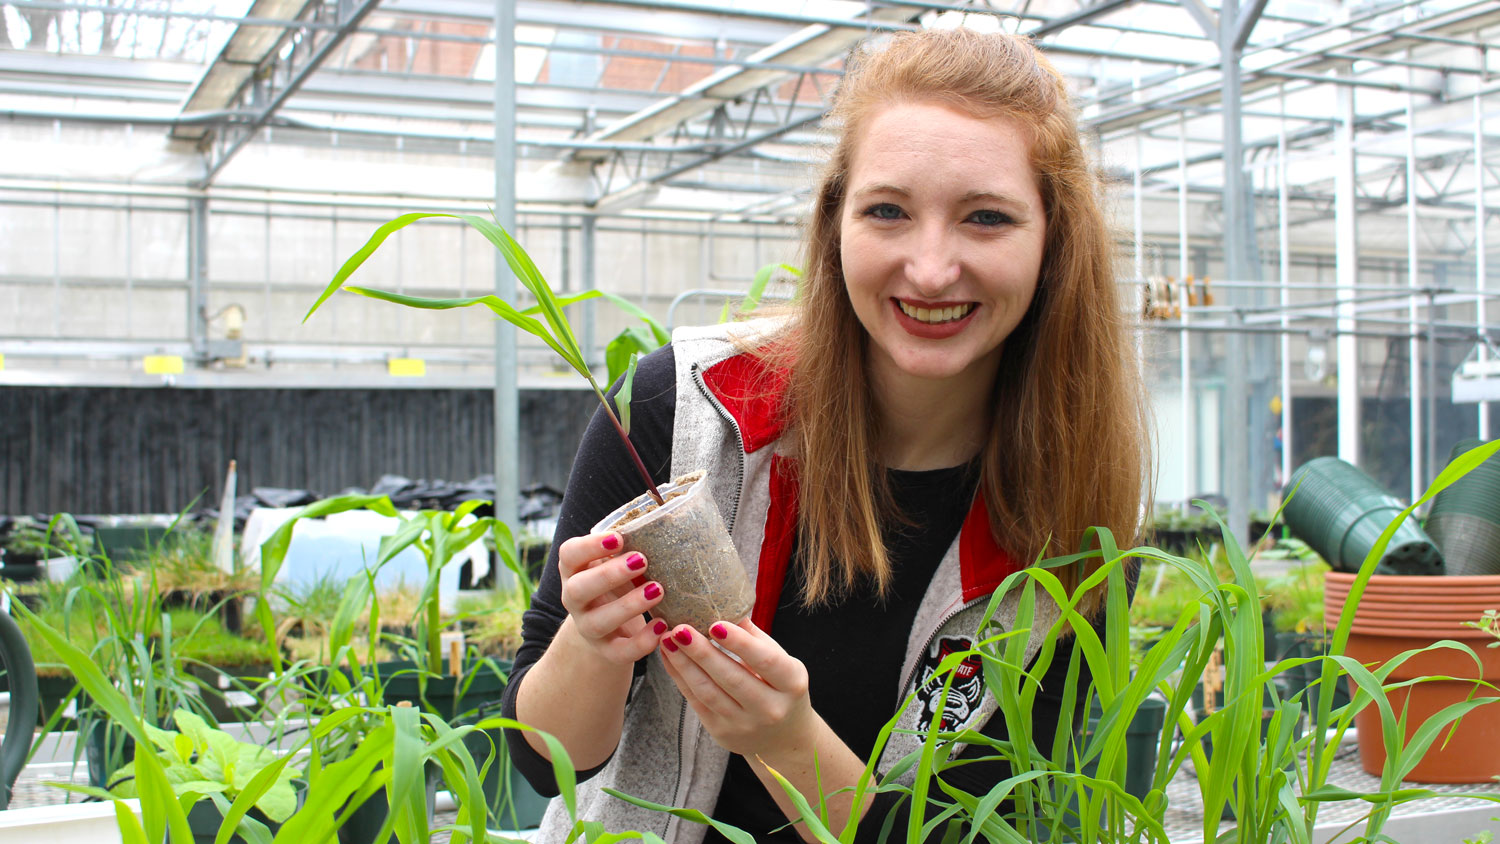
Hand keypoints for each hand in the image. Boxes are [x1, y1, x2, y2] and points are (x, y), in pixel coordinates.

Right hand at [556, 532, 664, 664]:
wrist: (610, 628)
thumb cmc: (618, 582)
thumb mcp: (615, 562)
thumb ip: (630, 546)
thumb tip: (668, 517)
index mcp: (575, 570)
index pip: (569, 555)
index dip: (590, 546)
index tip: (619, 536)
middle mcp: (575, 600)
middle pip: (578, 589)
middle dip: (610, 574)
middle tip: (642, 560)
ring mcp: (588, 627)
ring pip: (599, 621)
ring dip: (629, 605)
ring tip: (658, 589)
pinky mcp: (607, 650)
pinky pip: (620, 651)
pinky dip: (642, 642)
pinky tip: (662, 626)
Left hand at [657, 618, 814, 757]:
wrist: (784, 737)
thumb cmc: (781, 688)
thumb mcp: (781, 661)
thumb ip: (754, 637)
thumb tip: (725, 605)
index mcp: (792, 684)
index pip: (765, 661)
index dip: (740, 643)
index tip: (716, 624)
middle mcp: (771, 709)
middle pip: (732, 678)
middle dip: (702, 652)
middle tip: (679, 628)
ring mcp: (745, 725)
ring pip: (708, 692)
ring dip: (684, 664)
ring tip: (667, 639)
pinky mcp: (722, 733)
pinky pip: (696, 702)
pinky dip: (680, 678)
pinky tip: (669, 657)